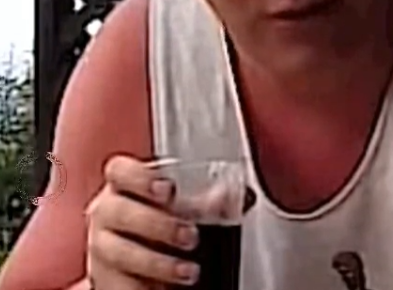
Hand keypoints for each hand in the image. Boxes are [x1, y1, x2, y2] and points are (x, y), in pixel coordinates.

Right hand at [85, 155, 200, 288]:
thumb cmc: (161, 224)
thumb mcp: (183, 207)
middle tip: (191, 236)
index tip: (168, 189)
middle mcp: (107, 212)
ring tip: (189, 272)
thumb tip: (233, 197)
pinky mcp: (103, 280)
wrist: (142, 265)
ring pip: (118, 251)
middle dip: (157, 224)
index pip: (119, 171)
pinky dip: (141, 288)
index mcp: (124, 186)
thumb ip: (205, 201)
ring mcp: (101, 246)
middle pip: (118, 211)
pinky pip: (116, 285)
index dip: (139, 177)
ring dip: (157, 263)